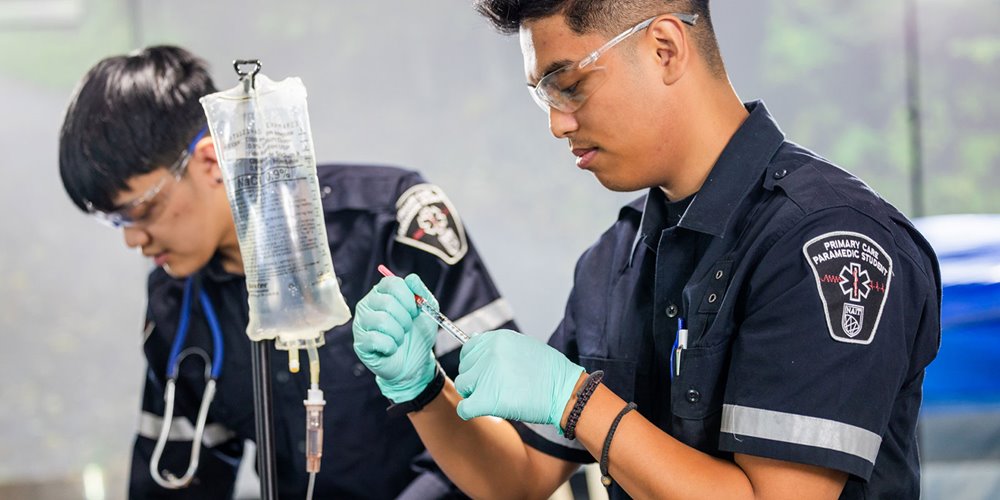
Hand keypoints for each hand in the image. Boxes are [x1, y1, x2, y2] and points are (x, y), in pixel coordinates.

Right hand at [353, 274, 438, 402]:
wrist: (415, 363)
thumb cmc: (417, 335)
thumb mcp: (427, 311)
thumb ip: (421, 292)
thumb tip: (412, 279)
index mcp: (382, 293)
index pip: (391, 283)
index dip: (407, 297)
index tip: (415, 310)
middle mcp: (368, 304)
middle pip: (387, 302)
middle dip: (405, 319)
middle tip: (407, 328)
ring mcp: (361, 323)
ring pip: (382, 321)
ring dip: (398, 333)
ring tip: (399, 339)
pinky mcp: (360, 342)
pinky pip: (376, 339)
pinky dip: (390, 346)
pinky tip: (391, 348)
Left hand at [454, 330, 584, 427]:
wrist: (564, 391)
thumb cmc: (549, 371)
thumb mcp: (524, 346)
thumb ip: (499, 346)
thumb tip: (474, 342)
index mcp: (497, 339)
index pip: (469, 348)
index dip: (475, 362)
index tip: (484, 371)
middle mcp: (488, 353)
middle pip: (465, 368)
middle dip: (476, 378)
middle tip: (495, 386)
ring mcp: (485, 375)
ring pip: (463, 386)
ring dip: (475, 393)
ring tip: (496, 396)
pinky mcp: (486, 399)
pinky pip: (464, 408)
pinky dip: (470, 411)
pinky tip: (485, 410)